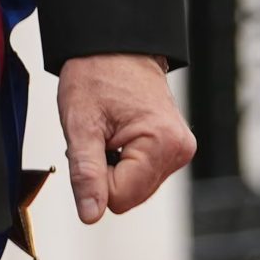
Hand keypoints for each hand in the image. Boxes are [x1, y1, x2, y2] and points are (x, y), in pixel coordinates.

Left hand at [57, 53, 194, 224]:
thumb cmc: (97, 73)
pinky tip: (119, 133)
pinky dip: (124, 159)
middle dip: (105, 171)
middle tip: (99, 134)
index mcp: (162, 144)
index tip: (92, 143)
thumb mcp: (80, 122)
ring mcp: (179, 150)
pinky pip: (142, 173)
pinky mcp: (173, 148)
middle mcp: (179, 151)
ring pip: (135, 187)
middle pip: (130, 196)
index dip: (95, 177)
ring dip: (114, 165)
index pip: (119, 198)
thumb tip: (91, 215)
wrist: (113, 44)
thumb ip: (85, 172)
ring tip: (109, 130)